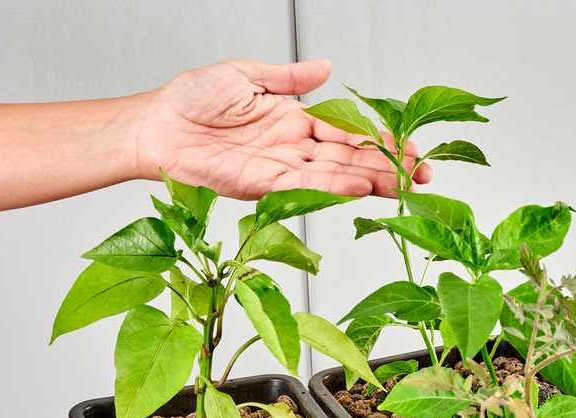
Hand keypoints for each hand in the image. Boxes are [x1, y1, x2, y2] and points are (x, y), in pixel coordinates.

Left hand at [133, 58, 432, 198]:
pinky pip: (304, 188)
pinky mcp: (263, 186)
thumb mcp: (247, 74)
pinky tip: (358, 189)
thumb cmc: (192, 99)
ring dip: (369, 182)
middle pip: (350, 159)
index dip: (379, 140)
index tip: (408, 148)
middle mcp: (294, 148)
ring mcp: (282, 169)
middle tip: (420, 174)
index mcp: (295, 120)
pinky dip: (332, 190)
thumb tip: (326, 68)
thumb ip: (290, 77)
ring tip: (401, 185)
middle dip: (387, 167)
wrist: (156, 125)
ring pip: (335, 177)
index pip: (348, 132)